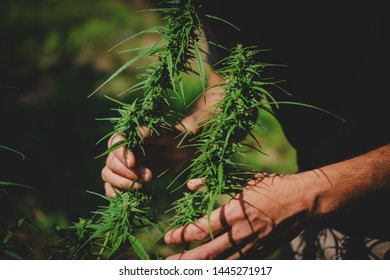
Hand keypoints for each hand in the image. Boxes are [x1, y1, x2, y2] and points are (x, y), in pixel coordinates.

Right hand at [101, 126, 195, 197]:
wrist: (180, 152)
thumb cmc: (174, 139)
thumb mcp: (167, 135)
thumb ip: (154, 134)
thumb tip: (140, 131)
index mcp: (128, 136)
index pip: (115, 143)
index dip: (121, 154)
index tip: (133, 163)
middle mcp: (122, 150)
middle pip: (112, 162)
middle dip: (128, 172)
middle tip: (149, 176)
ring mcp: (122, 165)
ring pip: (108, 174)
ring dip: (121, 183)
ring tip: (141, 187)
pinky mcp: (127, 177)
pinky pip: (111, 186)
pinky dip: (114, 192)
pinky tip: (124, 196)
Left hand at [164, 174, 310, 258]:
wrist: (304, 201)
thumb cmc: (273, 187)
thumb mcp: (243, 179)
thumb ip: (214, 183)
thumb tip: (191, 185)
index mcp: (235, 213)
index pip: (201, 229)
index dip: (182, 235)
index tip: (167, 238)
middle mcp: (241, 234)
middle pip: (207, 253)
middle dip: (185, 260)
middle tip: (166, 263)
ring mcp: (252, 247)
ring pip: (221, 263)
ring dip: (200, 267)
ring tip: (183, 270)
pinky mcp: (261, 253)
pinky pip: (237, 264)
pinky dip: (222, 268)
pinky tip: (211, 268)